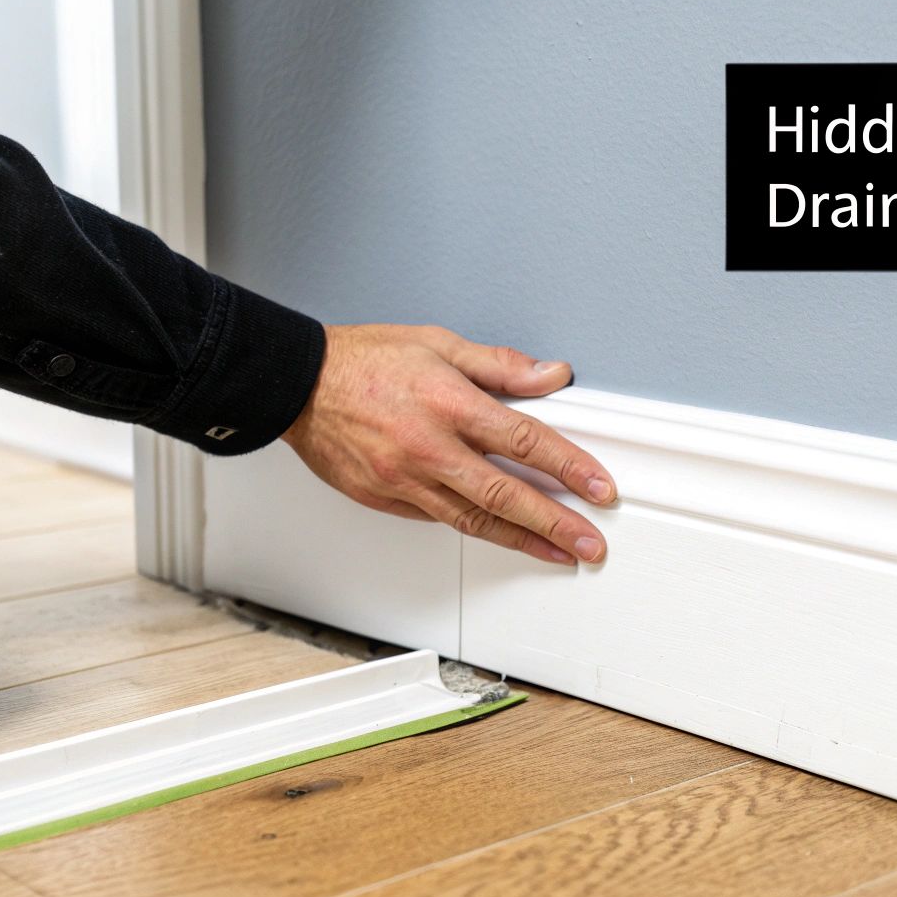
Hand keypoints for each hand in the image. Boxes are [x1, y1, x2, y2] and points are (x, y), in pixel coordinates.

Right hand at [281, 324, 615, 564]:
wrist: (298, 385)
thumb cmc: (363, 360)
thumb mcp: (438, 344)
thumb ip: (500, 366)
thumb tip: (550, 376)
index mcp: (448, 403)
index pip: (524, 441)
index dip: (569, 468)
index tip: (598, 488)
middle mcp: (428, 448)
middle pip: (505, 495)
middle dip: (555, 524)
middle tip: (589, 544)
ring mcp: (405, 480)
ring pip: (474, 521)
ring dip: (522, 540)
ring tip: (556, 553)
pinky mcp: (386, 500)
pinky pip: (438, 520)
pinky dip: (474, 530)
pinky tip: (499, 535)